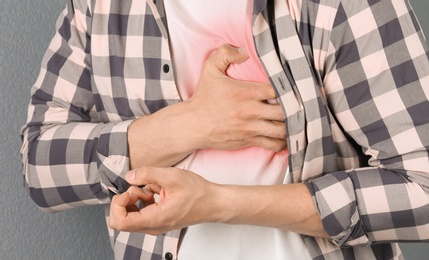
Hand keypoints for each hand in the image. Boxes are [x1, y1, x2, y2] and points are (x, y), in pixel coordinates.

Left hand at [108, 167, 218, 234]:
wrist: (213, 203)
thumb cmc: (197, 193)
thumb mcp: (172, 176)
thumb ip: (147, 174)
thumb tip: (129, 176)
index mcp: (155, 219)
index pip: (120, 222)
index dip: (118, 204)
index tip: (129, 190)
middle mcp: (153, 226)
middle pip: (121, 221)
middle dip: (124, 202)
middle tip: (137, 189)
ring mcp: (155, 225)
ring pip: (130, 217)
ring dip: (134, 201)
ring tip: (150, 190)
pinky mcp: (158, 220)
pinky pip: (140, 214)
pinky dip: (142, 201)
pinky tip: (155, 192)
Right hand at [128, 44, 286, 168]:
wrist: (193, 125)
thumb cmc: (203, 98)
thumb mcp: (210, 70)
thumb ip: (225, 54)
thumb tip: (243, 52)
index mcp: (246, 93)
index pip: (278, 89)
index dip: (289, 87)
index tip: (293, 85)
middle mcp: (251, 112)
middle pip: (285, 111)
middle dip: (295, 107)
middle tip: (300, 103)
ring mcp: (251, 128)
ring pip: (282, 130)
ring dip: (291, 125)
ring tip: (296, 119)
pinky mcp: (249, 141)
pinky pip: (273, 144)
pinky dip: (282, 142)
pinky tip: (284, 135)